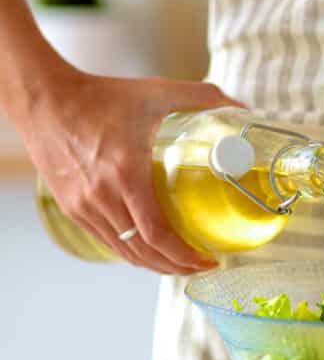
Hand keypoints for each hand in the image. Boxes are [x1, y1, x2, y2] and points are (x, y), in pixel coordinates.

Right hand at [22, 64, 240, 273]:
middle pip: (143, 252)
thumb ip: (202, 97)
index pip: (157, 234)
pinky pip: (107, 240)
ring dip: (154, 265)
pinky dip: (131, 252)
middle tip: (201, 266)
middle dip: (176, 267)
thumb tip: (241, 109)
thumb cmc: (101, 96)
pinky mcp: (71, 208)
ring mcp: (83, 206)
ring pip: (124, 252)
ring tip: (180, 264)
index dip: (185, 255)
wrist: (46, 100)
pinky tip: (149, 250)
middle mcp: (101, 197)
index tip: (209, 259)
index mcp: (125, 174)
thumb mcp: (156, 92)